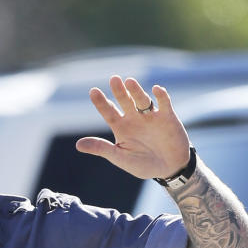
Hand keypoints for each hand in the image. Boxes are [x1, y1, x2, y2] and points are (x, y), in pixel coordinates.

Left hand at [76, 76, 190, 180]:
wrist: (169, 168)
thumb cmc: (143, 164)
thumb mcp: (120, 157)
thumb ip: (101, 149)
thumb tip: (78, 145)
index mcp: (121, 127)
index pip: (109, 112)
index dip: (101, 102)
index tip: (93, 91)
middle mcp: (134, 118)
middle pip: (125, 101)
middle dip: (119, 90)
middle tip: (114, 79)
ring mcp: (151, 116)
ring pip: (142, 100)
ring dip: (136, 91)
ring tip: (129, 81)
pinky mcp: (167, 116)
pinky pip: (164, 103)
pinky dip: (161, 96)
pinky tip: (156, 89)